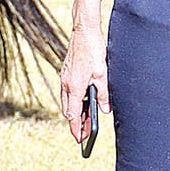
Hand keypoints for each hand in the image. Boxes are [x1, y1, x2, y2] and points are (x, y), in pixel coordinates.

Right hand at [59, 25, 108, 144]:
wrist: (84, 30)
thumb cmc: (93, 50)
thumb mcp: (102, 74)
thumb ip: (103, 94)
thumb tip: (104, 110)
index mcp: (74, 87)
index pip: (72, 115)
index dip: (76, 129)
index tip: (80, 140)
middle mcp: (66, 84)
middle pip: (68, 110)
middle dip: (76, 122)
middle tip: (85, 133)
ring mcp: (65, 77)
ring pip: (68, 101)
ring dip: (75, 111)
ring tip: (86, 120)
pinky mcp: (67, 72)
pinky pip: (69, 92)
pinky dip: (75, 100)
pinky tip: (84, 100)